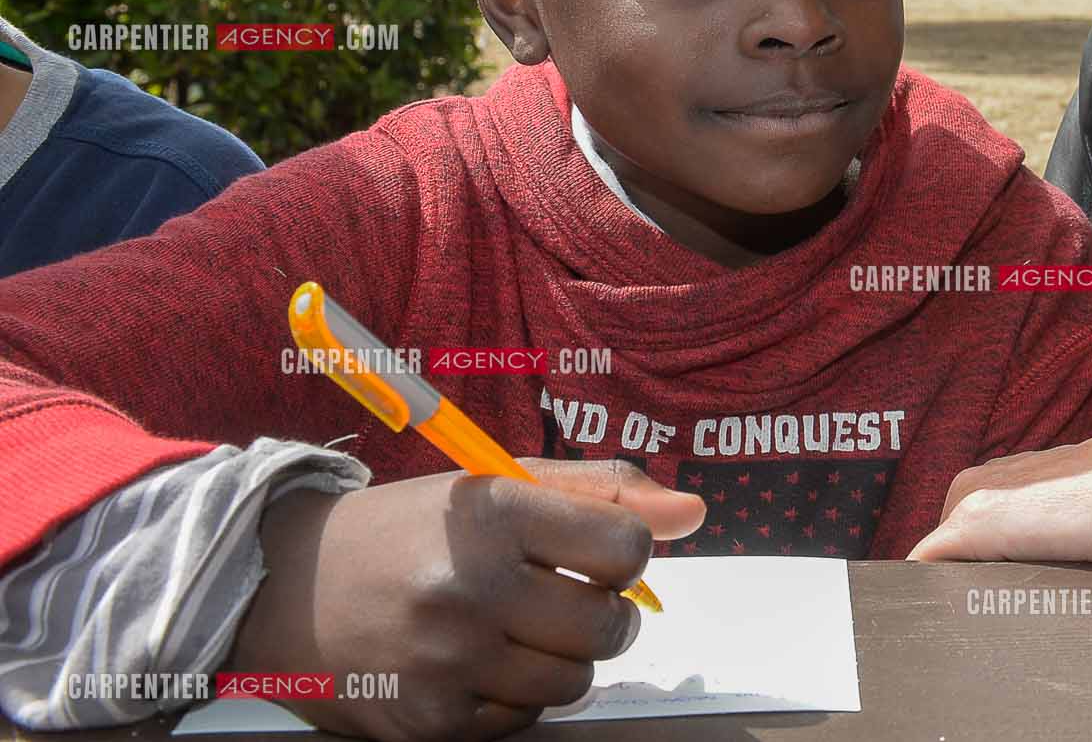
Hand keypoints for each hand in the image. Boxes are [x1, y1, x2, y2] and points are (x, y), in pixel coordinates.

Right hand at [224, 459, 705, 741]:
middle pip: (609, 625)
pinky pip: (522, 721)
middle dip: (606, 615)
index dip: (625, 556)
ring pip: (573, 680)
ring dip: (562, 658)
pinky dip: (515, 697)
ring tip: (518, 630)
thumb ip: (601, 494)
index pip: (626, 549)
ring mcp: (447, 660)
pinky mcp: (428, 720)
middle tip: (568, 600)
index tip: (595, 556)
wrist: (283, 588)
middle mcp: (468, 586)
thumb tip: (694, 513)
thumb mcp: (497, 486)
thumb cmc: (408, 531)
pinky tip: (478, 664)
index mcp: (493, 513)